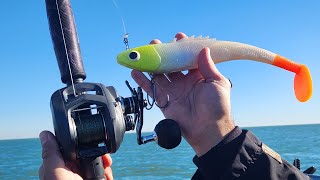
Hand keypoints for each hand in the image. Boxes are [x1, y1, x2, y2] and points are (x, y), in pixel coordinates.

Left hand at [39, 131, 112, 179]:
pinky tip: (106, 176)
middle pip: (85, 153)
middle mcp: (69, 172)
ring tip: (106, 168)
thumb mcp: (56, 173)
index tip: (89, 141)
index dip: (79, 142)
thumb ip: (51, 153)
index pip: (69, 147)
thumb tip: (45, 134)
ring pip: (95, 163)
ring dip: (103, 164)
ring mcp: (81, 178)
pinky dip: (106, 173)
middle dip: (96, 153)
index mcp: (57, 167)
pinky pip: (101, 173)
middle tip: (104, 158)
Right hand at [132, 32, 234, 155]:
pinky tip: (135, 71)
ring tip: (143, 54)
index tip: (178, 37)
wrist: (208, 130)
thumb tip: (203, 49)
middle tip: (156, 43)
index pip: (189, 59)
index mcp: (198, 76)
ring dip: (151, 64)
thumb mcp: (217, 83)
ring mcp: (174, 91)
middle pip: (171, 65)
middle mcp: (184, 82)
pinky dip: (143, 81)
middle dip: (164, 54)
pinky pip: (152, 89)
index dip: (184, 48)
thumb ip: (208, 66)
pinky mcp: (165, 101)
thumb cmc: (217, 106)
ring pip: (159, 75)